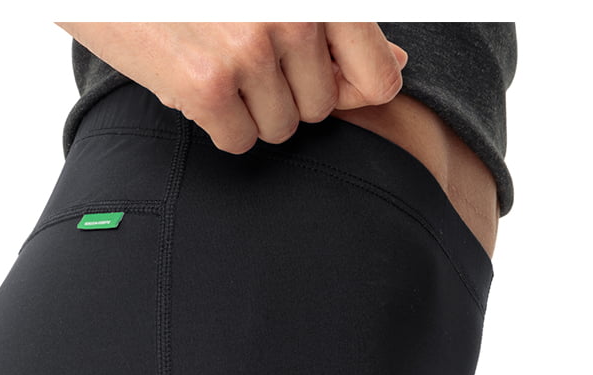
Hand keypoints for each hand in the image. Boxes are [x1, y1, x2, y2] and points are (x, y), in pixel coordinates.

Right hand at [55, 21, 407, 152]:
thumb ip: (339, 25)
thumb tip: (397, 67)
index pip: (378, 77)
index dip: (352, 89)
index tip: (322, 75)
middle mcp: (295, 15)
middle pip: (321, 109)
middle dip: (286, 93)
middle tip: (242, 52)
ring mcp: (252, 50)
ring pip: (281, 128)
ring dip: (250, 108)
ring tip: (217, 61)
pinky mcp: (210, 86)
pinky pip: (240, 141)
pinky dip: (217, 123)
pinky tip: (194, 80)